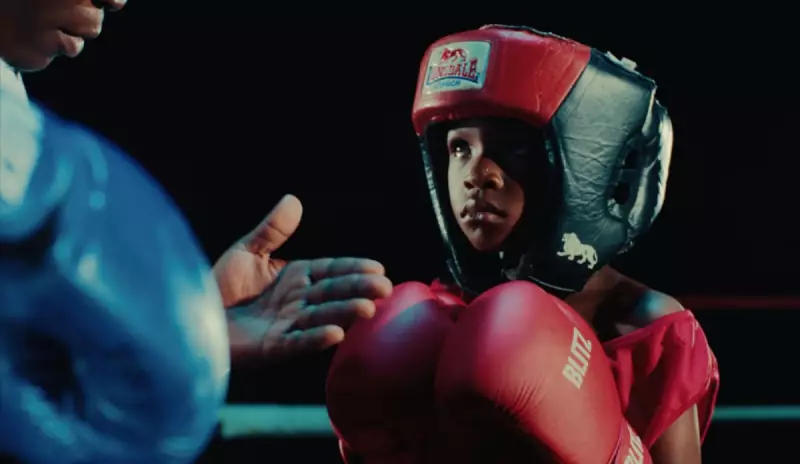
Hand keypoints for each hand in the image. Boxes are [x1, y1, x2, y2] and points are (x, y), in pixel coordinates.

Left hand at [213, 195, 391, 360]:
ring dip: (345, 314)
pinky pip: (297, 343)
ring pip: (321, 317)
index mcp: (295, 278)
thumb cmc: (217, 287)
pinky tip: (336, 335)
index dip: (354, 269)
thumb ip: (271, 230)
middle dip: (358, 290)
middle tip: (385, 289)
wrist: (188, 318)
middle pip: (333, 293)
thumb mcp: (246, 252)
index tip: (378, 268)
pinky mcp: (271, 348)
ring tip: (367, 309)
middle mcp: (296, 302)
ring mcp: (286, 326)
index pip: (331, 270)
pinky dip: (316, 339)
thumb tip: (293, 200)